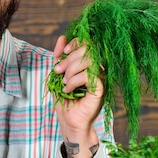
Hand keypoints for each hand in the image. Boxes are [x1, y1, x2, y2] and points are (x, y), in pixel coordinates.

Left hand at [52, 35, 104, 157]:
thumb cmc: (64, 99)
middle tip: (57, 70)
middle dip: (69, 58)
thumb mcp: (56, 75)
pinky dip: (74, 81)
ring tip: (63, 82)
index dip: (75, 43)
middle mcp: (97, 68)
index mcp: (89, 63)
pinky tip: (68, 89)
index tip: (63, 51)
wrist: (69, 121)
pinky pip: (89, 76)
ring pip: (89, 61)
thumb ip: (59, 57)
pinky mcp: (101, 88)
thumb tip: (62, 37)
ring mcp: (101, 78)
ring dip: (71, 69)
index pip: (87, 43)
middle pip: (88, 50)